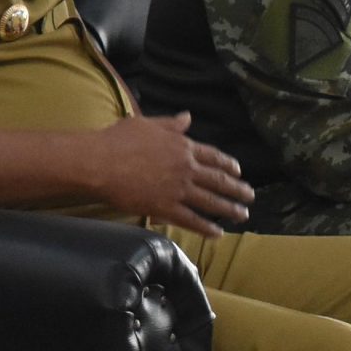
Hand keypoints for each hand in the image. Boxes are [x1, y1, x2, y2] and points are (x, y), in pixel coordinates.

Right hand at [95, 113, 253, 235]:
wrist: (100, 162)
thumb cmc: (118, 139)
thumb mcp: (146, 123)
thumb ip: (170, 123)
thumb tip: (187, 117)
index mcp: (182, 146)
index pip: (213, 156)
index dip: (228, 164)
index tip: (239, 171)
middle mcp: (185, 168)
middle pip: (218, 181)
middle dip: (237, 189)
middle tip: (250, 197)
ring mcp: (177, 189)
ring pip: (210, 202)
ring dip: (229, 210)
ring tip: (243, 216)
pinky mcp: (166, 208)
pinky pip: (191, 220)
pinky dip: (206, 227)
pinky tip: (218, 233)